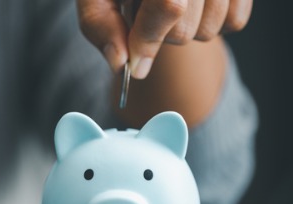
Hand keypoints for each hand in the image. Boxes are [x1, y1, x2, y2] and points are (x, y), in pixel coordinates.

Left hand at [76, 0, 252, 78]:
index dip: (148, 39)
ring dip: (184, 30)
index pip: (170, 6)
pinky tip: (194, 6)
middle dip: (158, 33)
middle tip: (146, 12)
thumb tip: (121, 64)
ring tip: (169, 4)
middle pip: (184, 30)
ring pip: (209, 31)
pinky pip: (235, 22)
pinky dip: (212, 23)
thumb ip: (101, 26)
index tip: (135, 62)